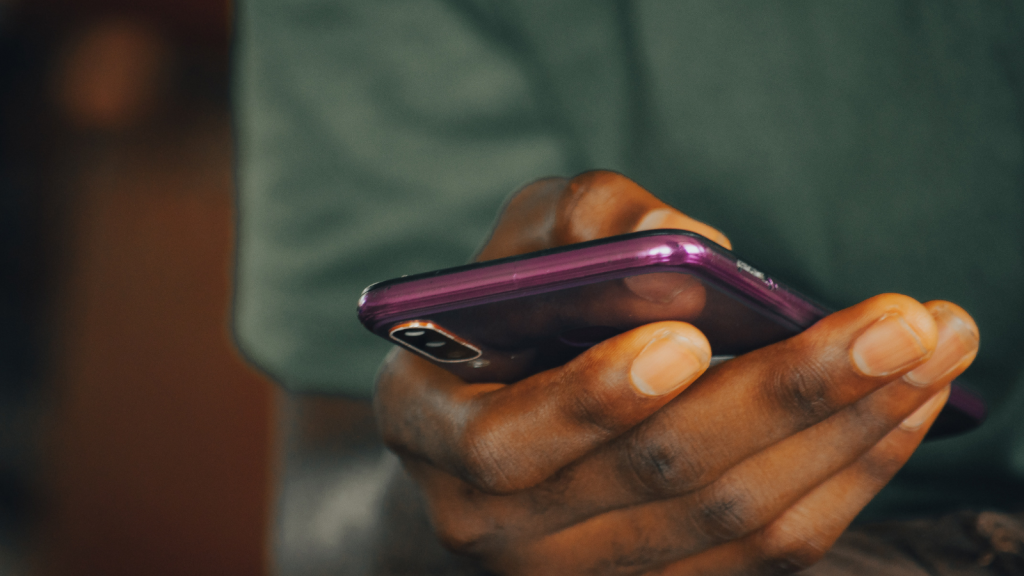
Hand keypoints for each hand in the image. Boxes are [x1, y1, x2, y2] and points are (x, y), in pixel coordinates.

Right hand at [373, 171, 978, 574]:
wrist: (496, 431)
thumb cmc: (506, 321)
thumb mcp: (513, 251)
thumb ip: (576, 227)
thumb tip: (697, 250)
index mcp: (433, 433)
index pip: (504, 444)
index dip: (593, 399)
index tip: (690, 338)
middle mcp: (502, 526)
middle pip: (658, 481)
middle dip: (786, 396)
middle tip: (896, 323)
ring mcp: (589, 571)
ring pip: (733, 521)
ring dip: (845, 431)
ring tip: (931, 348)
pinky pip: (771, 551)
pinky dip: (849, 473)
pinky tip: (903, 407)